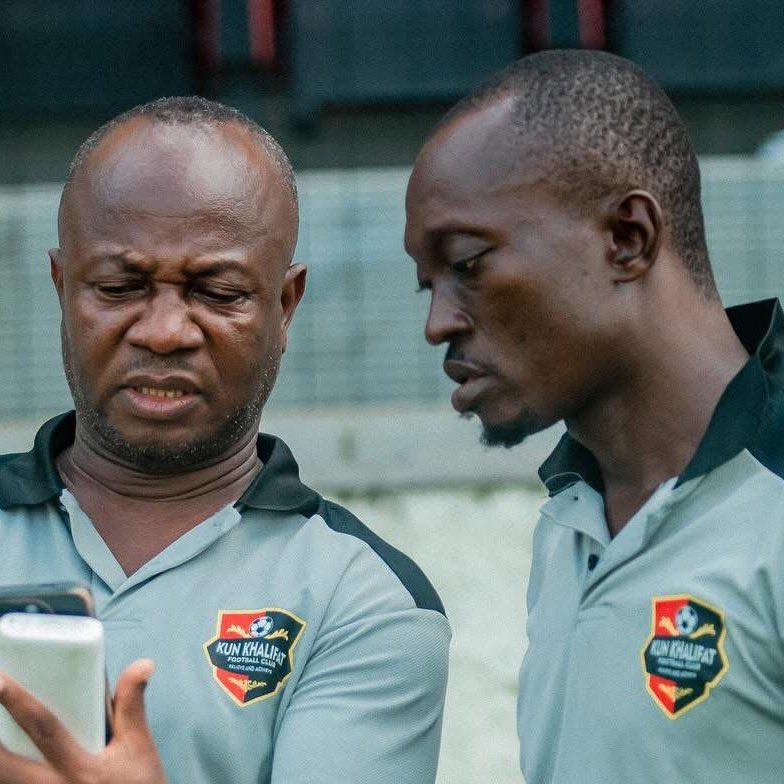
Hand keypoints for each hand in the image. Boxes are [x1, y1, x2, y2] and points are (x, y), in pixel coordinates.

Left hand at [0, 659, 165, 782]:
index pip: (43, 728)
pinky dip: (5, 774)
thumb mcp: (140, 749)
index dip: (17, 701)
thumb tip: (143, 663)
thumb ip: (132, 706)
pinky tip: (6, 758)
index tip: (0, 678)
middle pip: (3, 766)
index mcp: (80, 769)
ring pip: (3, 780)